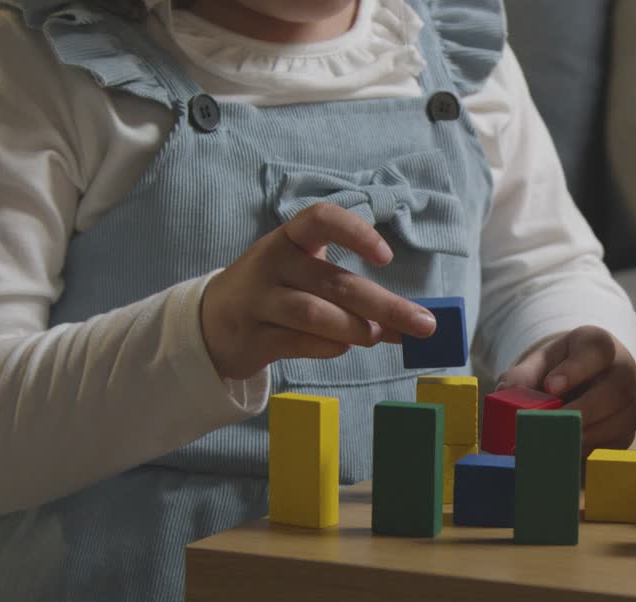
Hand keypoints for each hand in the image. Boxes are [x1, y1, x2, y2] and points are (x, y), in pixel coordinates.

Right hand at [200, 202, 436, 379]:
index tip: (386, 257)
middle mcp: (271, 264)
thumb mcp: (306, 277)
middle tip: (423, 324)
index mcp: (289, 239)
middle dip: (385, 305)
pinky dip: (329, 347)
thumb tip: (413, 318)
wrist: (212, 323)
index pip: (321, 219)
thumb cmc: (277, 293)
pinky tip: (345, 347)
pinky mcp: (253, 337)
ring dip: (356, 328)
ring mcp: (258, 301)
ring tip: (378, 336)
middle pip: (334, 282)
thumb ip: (352, 292)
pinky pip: (298, 342)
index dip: (356, 233)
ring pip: (314, 313)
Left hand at [497, 326, 635, 452]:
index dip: (576, 369)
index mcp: (598, 345)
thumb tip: (507, 395)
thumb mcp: (537, 366)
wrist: (577, 386)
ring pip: (628, 416)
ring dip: (594, 434)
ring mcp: (632, 400)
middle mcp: (623, 370)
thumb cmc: (556, 372)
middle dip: (586, 409)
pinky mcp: (630, 429)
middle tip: (555, 425)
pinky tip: (572, 454)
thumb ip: (521, 377)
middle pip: (619, 387)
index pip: (598, 350)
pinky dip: (597, 450)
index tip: (550, 386)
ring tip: (561, 443)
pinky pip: (622, 441)